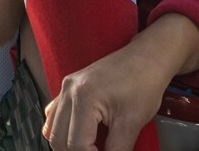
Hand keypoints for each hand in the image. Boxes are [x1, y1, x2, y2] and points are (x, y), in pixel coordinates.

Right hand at [42, 45, 169, 150]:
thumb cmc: (144, 83)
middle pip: (58, 139)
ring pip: (51, 129)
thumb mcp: (132, 123)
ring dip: (67, 145)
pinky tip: (79, 136)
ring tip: (90, 149)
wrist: (147, 57)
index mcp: (84, 98)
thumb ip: (117, 149)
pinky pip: (54, 115)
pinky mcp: (69, 88)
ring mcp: (66, 88)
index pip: (76, 144)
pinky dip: (62, 130)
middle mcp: (68, 91)